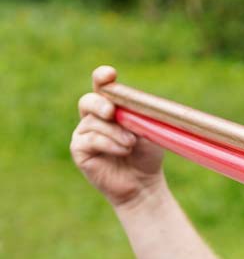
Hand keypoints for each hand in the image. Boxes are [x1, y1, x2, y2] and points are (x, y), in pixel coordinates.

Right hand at [70, 65, 166, 209]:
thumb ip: (137, 116)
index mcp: (110, 107)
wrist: (144, 184)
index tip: (109, 74)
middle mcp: (93, 117)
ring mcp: (84, 133)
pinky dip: (109, 144)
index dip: (102, 78)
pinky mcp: (79, 150)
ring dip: (115, 133)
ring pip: (93, 123)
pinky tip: (122, 151)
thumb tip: (129, 107)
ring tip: (131, 144)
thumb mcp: (148, 132)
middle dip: (100, 104)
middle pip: (88, 101)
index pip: (102, 87)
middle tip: (111, 112)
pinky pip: (90, 140)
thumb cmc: (147, 156)